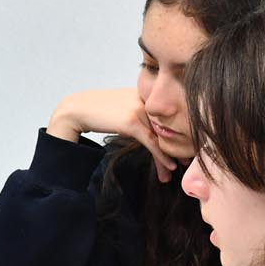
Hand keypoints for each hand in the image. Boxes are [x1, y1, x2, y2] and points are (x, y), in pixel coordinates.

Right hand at [46, 87, 177, 181]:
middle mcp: (147, 100)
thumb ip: (139, 113)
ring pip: (162, 137)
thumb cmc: (98, 110)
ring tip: (175, 171)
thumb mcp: (123, 108)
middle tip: (188, 162)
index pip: (169, 117)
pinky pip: (152, 142)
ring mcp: (140, 110)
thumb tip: (150, 129)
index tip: (186, 148)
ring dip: (170, 157)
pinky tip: (169, 167)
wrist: (76, 109)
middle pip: (169, 128)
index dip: (179, 134)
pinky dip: (162, 156)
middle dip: (178, 147)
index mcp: (147, 94)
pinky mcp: (132, 122)